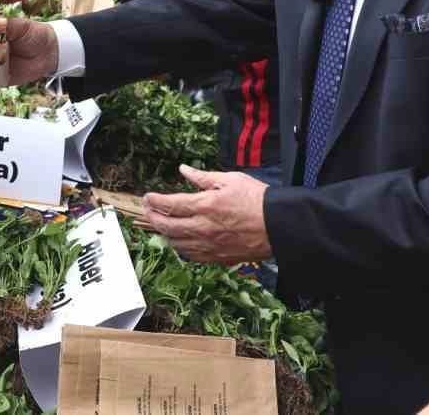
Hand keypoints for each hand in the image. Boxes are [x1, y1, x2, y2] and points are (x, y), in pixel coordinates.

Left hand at [142, 165, 271, 262]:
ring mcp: (210, 245)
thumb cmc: (257, 199)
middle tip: (148, 210)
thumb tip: (184, 170)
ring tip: (161, 224)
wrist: (280, 226)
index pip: (169, 205)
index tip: (147, 197)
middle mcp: (203, 228)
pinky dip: (181, 247)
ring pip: (176, 244)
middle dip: (153, 217)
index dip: (154, 201)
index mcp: (205, 206)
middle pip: (167, 227)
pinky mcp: (218, 257)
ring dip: (164, 234)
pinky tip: (180, 240)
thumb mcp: (230, 179)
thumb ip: (203, 177)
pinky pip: (191, 255)